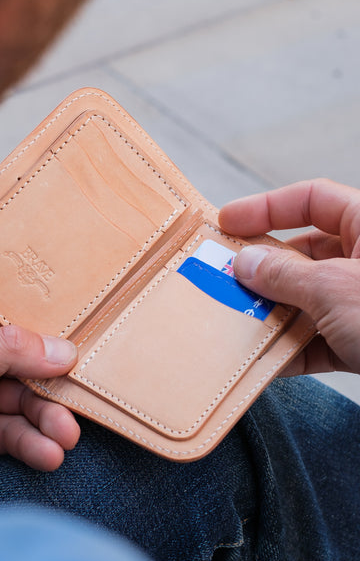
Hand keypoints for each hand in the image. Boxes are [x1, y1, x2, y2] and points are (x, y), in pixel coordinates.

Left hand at [0, 298, 79, 487]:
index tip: (76, 343)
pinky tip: (48, 454)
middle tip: (74, 403)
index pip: (11, 320)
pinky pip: (17, 435)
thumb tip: (60, 348)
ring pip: (27, 403)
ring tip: (64, 437)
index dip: (45, 331)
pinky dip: (35, 445)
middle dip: (52, 387)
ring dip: (49, 420)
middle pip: (27, 365)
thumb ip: (5, 349)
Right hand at [219, 178, 359, 376]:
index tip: (227, 223)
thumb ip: (285, 274)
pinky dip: (294, 349)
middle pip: (303, 254)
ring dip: (273, 313)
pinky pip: (321, 338)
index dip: (265, 207)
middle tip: (225, 282)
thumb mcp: (336, 289)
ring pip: (308, 299)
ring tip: (238, 323)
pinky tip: (268, 361)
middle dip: (263, 271)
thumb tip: (244, 262)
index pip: (312, 199)